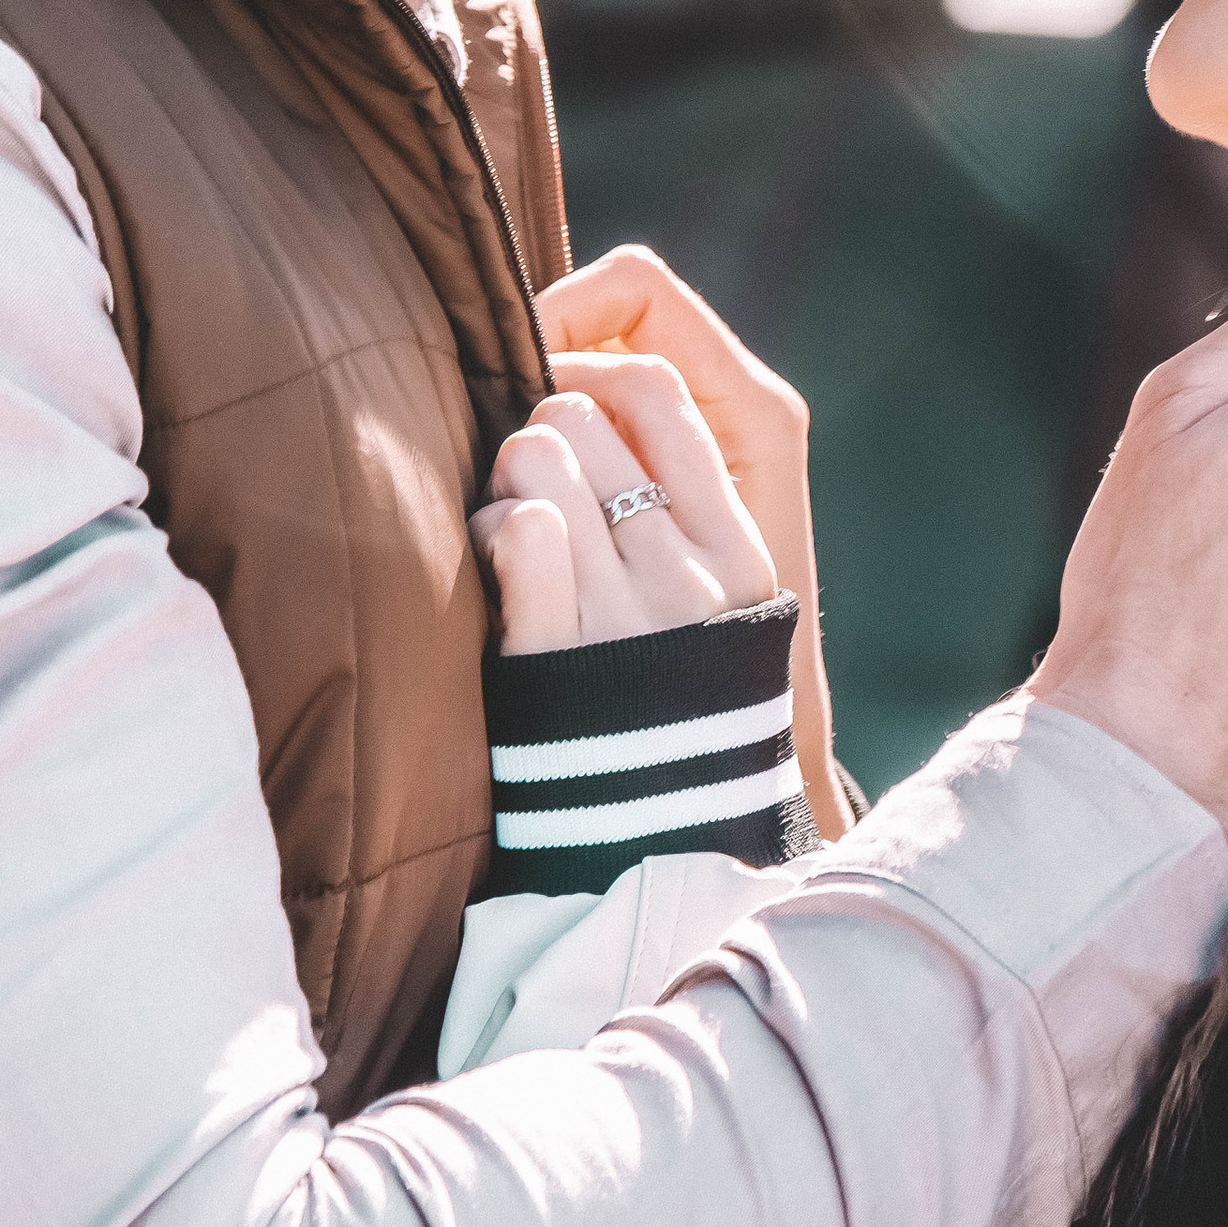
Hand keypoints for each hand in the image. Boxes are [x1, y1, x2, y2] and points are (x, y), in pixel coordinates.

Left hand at [531, 248, 843, 840]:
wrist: (659, 851)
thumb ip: (688, 522)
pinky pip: (518, 528)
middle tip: (529, 482)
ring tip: (511, 522)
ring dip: (505, 477)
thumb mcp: (721, 619)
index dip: (592, 375)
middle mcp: (691, 575)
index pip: (666, 392)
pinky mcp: (558, 655)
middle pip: (586, 413)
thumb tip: (613, 405)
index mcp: (739, 553)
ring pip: (541, 454)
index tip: (564, 407)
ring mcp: (628, 613)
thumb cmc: (670, 714)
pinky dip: (488, 529)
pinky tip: (493, 561)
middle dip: (539, 429)